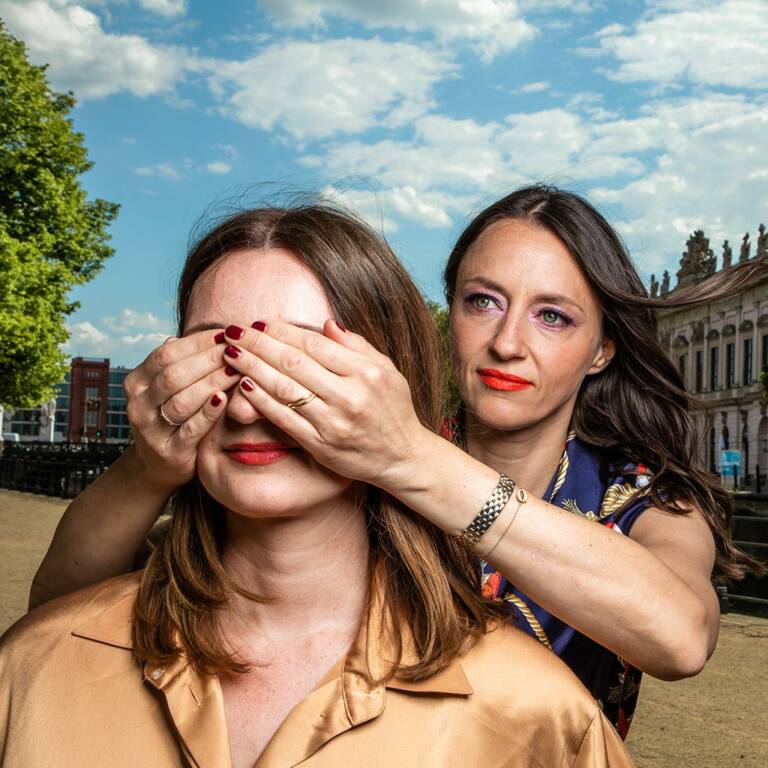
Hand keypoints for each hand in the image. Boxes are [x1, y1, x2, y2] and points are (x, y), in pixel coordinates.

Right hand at [123, 330, 236, 489]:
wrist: (160, 463)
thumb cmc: (173, 416)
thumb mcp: (170, 388)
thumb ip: (181, 363)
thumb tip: (199, 334)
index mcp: (138, 381)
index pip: (166, 354)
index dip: (197, 342)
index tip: (225, 334)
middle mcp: (139, 404)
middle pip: (173, 374)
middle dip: (208, 359)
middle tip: (236, 350)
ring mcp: (151, 429)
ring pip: (182, 400)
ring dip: (212, 382)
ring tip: (236, 370)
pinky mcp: (169, 451)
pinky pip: (191, 428)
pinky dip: (208, 412)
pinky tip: (224, 399)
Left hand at [220, 320, 430, 487]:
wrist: (401, 456)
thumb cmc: (393, 408)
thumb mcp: (387, 370)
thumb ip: (357, 346)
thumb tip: (326, 323)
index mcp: (366, 373)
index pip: (314, 345)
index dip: (282, 332)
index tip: (260, 323)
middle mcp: (349, 396)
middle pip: (293, 364)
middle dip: (259, 345)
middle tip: (234, 331)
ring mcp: (333, 422)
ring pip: (284, 389)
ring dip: (252, 368)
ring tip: (231, 354)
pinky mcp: (320, 444)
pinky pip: (283, 418)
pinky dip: (261, 400)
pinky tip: (243, 384)